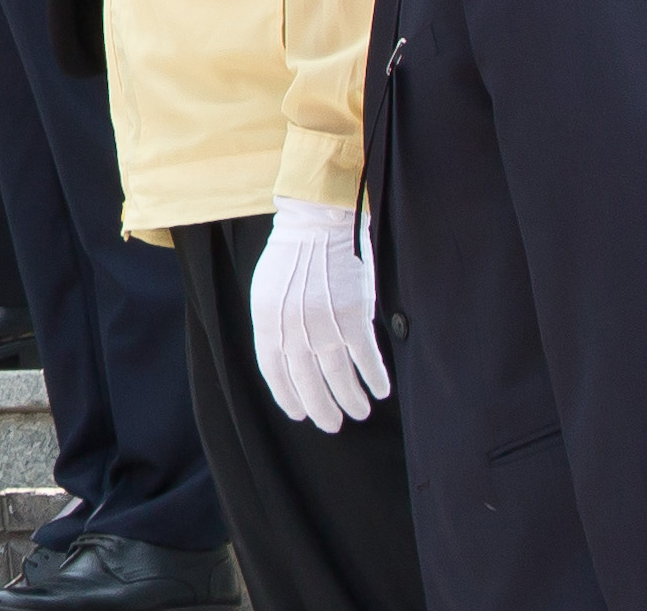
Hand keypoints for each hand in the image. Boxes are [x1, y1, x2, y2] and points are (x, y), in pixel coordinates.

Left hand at [249, 199, 388, 432]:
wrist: (317, 223)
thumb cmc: (291, 258)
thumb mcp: (267, 292)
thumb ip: (275, 327)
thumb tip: (288, 364)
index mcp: (267, 317)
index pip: (274, 370)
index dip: (288, 397)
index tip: (300, 414)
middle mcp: (293, 324)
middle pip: (307, 380)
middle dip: (321, 407)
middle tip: (332, 425)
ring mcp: (325, 321)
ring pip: (339, 375)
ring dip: (350, 399)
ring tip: (358, 412)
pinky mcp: (355, 315)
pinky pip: (366, 358)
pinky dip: (374, 378)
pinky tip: (380, 391)